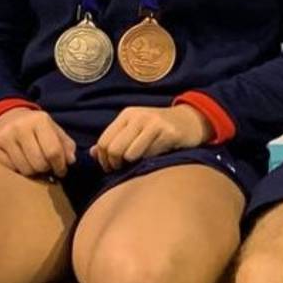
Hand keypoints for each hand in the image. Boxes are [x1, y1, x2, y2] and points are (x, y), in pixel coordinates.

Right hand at [0, 107, 76, 177]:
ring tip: (32, 164)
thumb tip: (71, 161)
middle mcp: (20, 126)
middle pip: (38, 163)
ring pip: (24, 169)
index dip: (60, 166)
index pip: (53, 151)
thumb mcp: (53, 129)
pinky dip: (16, 170)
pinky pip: (8, 170)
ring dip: (32, 171)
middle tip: (45, 167)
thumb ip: (66, 144)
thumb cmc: (34, 127)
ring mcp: (3, 136)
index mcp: (39, 120)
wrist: (5, 117)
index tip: (61, 171)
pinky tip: (18, 161)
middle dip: (45, 169)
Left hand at [90, 105, 210, 171]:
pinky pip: (149, 154)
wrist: (190, 120)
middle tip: (123, 168)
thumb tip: (92, 153)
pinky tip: (156, 154)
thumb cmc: (159, 129)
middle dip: (116, 164)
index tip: (112, 167)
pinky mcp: (168, 132)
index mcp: (127, 115)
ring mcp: (153, 123)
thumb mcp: (134, 129)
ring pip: (129, 154)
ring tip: (140, 160)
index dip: (104, 160)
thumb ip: (114, 140)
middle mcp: (138, 116)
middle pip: (113, 149)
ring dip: (133, 163)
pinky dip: (149, 160)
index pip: (103, 141)